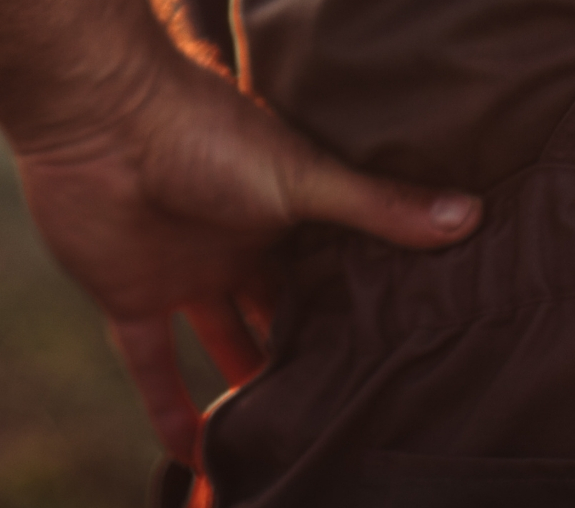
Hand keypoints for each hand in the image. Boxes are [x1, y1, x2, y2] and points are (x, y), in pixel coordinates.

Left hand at [8, 47, 480, 467]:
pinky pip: (152, 366)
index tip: (399, 359)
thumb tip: (473, 213)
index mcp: (282, 210)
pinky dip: (171, 412)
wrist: (100, 116)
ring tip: (286, 444)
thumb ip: (378, 206)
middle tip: (348, 410)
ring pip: (222, 345)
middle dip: (306, 356)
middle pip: (277, 314)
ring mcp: (183, 272)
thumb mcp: (302, 176)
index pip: (328, 273)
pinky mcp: (130, 296)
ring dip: (245, 391)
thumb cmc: (204, 130)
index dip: (358, 313)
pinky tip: (198, 459)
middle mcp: (236, 244)